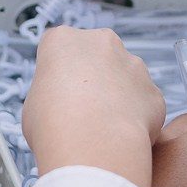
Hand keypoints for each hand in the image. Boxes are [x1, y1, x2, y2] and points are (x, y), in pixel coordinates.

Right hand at [25, 26, 166, 186]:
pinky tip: (120, 136)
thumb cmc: (54, 126)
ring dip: (116, 96)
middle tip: (80, 109)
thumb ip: (50, 93)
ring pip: (124, 77)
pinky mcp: (153, 91)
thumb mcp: (33, 103)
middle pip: (96, 56)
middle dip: (92, 78)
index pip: (59, 48)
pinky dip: (135, 118)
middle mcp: (102, 43)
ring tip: (102, 127)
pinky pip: (143, 102)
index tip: (56, 94)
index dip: (57, 74)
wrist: (92, 146)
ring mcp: (133, 64)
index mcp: (64, 40)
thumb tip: (60, 105)